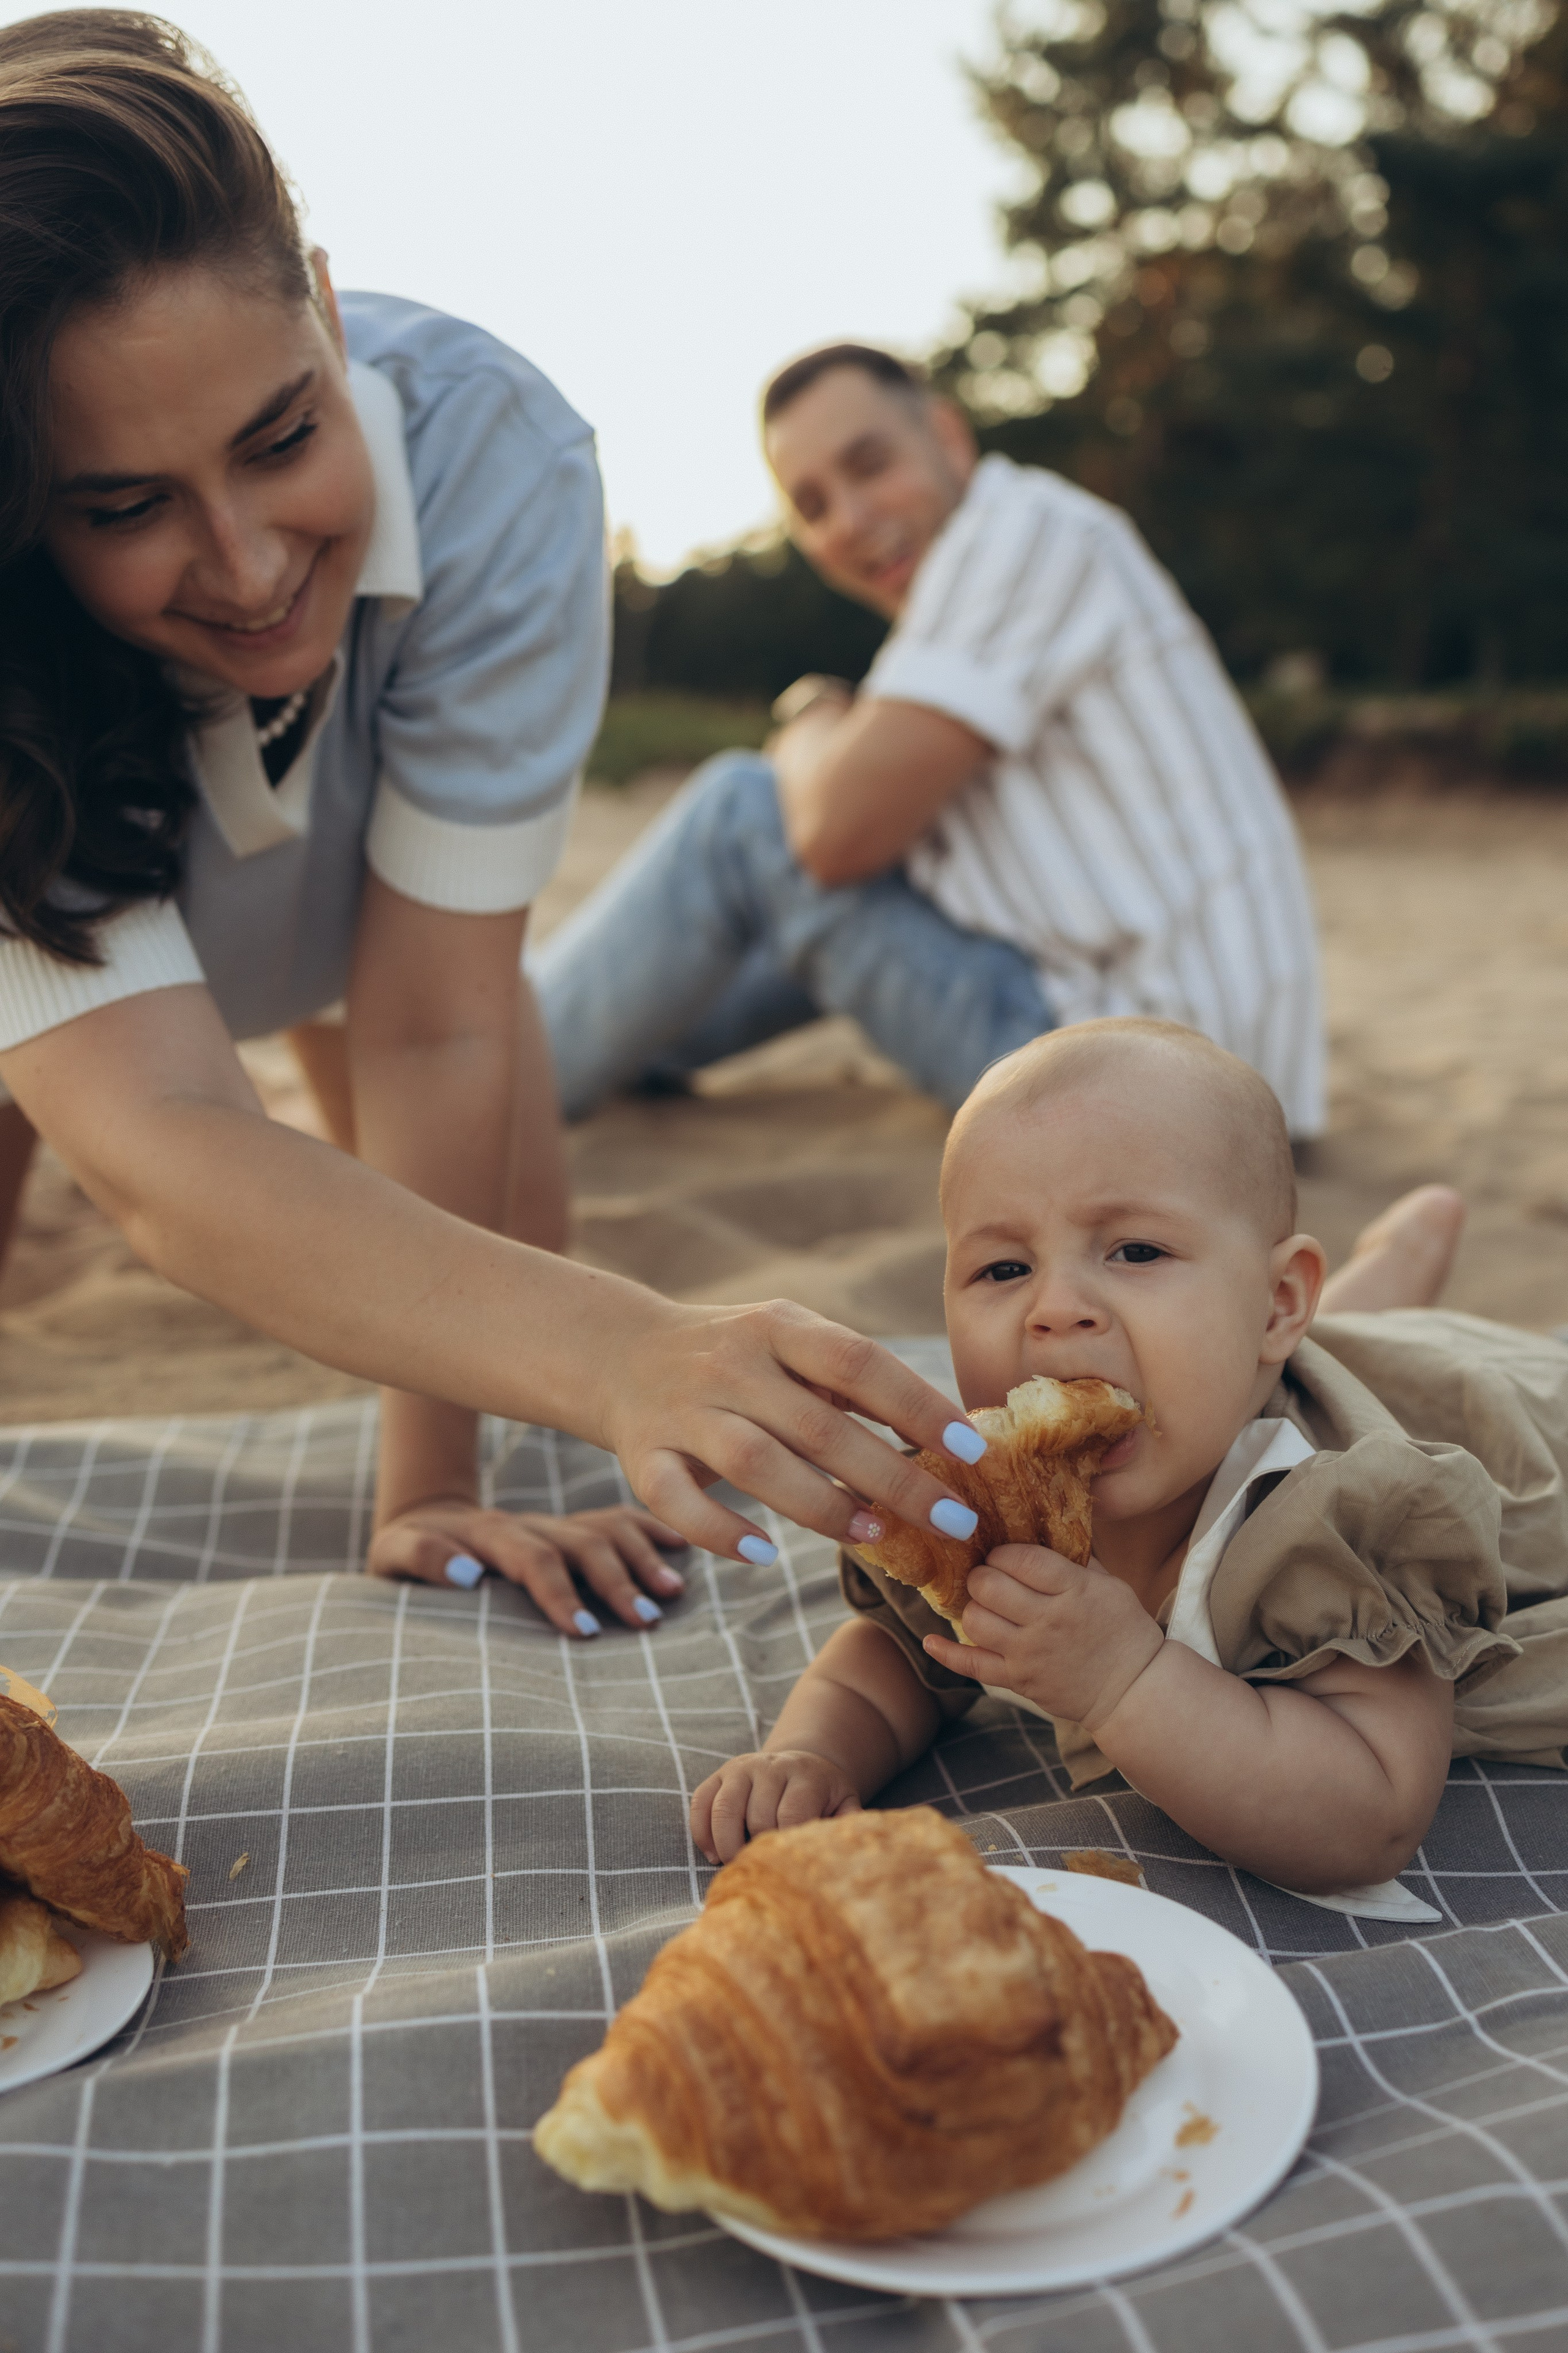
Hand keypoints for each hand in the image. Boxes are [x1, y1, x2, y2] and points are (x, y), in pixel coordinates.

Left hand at [367, 1498, 686, 1634]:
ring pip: (607, 1529)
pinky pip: (616, 1518)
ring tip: (673, 1591)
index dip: (558, 1592)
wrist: (424, 1517)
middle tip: (646, 1621)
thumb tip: (465, 1572)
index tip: (584, 1631)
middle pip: (582, 1542)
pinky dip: (649, 1529)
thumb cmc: (405, 1553)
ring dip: (641, 1558)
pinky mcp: (568, 1526)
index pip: (531, 1557)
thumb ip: (421, 1557)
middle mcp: (529, 1524)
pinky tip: (680, 1544)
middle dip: (616, 1582)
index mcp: (486, 1533)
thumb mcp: (392, 1554)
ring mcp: (553, 1522)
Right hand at [594, 1294, 986, 1566]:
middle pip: (819, 1426)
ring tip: (874, 1535)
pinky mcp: (643, 1456)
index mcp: (778, 1326)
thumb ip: (853, 1380)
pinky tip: (764, 1554)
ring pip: (755, 1465)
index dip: (918, 1405)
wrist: (622, 1351)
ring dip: (821, 1506)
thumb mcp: (792, 1341)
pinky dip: (720, 1533)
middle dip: (894, 1478)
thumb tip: (946, 1432)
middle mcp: (730, 1364)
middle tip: (953, 1520)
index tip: (970, 1449)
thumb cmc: (739, 1358)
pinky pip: (678, 1503)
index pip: (859, 1362)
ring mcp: (683, 1411)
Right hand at [690, 1748, 861, 1863]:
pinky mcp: (718, 1774)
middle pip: (757, 1816)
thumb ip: (848, 1824)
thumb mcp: (844, 1803)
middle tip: (763, 1870)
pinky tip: (713, 1854)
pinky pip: (700, 1803)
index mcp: (804, 1775)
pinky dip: (702, 1833)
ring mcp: (740, 1767)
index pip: (792, 1813)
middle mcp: (770, 1766)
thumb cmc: (822, 1794)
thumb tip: (846, 1853)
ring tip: (735, 1865)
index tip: (787, 1865)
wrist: (800, 1763)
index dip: (786, 1844)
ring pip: (724, 1810)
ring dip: (726, 1845)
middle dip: (758, 1849)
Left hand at [922, 1544, 1163, 1726]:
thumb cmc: (1123, 1630)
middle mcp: (1047, 1621)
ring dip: (974, 1607)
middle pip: (989, 1586)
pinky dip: (947, 1653)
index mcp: (1073, 1590)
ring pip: (975, 1620)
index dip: (1002, 1552)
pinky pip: (973, 1666)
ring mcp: (1029, 1654)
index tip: (1002, 1555)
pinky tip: (929, 1640)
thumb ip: (1074, 1558)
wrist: (1134, 1690)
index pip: (1020, 1558)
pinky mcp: (1019, 1681)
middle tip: (991, 1578)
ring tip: (986, 1605)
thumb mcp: (1110, 1584)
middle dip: (983, 1575)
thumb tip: (1040, 1525)